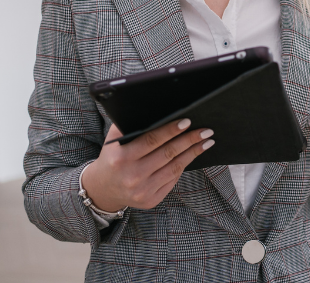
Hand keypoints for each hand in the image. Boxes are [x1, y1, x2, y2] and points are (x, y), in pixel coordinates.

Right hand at [82, 119, 213, 211]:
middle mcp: (132, 176)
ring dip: (193, 153)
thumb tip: (151, 109)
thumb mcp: (113, 141)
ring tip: (206, 141)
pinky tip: (193, 155)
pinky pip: (172, 180)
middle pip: (168, 154)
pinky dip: (184, 165)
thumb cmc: (112, 158)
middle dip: (189, 140)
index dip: (171, 130)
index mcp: (121, 158)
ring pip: (174, 167)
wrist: (103, 189)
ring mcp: (142, 190)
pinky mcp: (150, 200)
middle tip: (206, 130)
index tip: (187, 121)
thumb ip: (126, 125)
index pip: (151, 140)